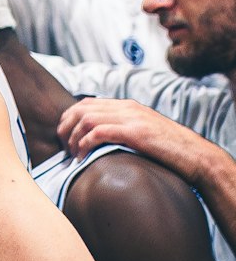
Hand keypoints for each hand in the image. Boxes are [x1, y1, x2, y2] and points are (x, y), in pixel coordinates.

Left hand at [57, 97, 208, 183]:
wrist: (195, 155)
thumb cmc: (169, 150)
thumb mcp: (143, 133)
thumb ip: (123, 130)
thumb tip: (100, 142)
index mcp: (127, 106)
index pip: (86, 104)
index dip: (69, 119)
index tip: (65, 139)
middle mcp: (126, 107)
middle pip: (81, 109)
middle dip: (65, 128)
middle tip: (64, 148)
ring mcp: (131, 118)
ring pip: (86, 119)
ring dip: (73, 138)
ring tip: (73, 155)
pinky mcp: (135, 132)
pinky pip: (99, 132)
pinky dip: (85, 143)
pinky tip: (83, 156)